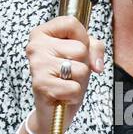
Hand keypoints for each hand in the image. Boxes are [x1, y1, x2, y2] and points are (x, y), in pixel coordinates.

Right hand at [25, 16, 105, 133]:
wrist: (52, 110)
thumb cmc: (66, 78)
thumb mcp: (82, 56)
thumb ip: (94, 48)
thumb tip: (97, 65)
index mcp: (42, 33)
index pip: (71, 23)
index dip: (83, 38)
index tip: (74, 51)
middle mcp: (35, 46)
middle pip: (80, 48)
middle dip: (82, 64)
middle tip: (69, 73)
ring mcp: (37, 65)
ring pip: (80, 68)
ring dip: (79, 81)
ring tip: (66, 83)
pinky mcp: (41, 84)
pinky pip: (75, 87)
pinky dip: (74, 95)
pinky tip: (63, 95)